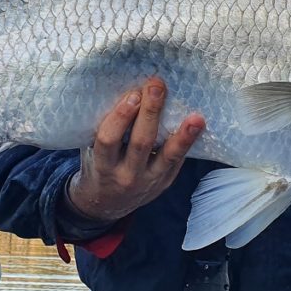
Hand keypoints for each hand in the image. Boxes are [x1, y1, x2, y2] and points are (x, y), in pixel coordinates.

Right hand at [67, 77, 204, 223]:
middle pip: (141, 143)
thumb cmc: (99, 165)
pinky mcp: (165, 182)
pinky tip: (198, 126)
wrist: (106, 204)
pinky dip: (188, 143)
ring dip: (183, 136)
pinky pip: (179, 162)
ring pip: (168, 157)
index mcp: (103, 165)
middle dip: (150, 113)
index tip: (132, 95)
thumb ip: (106, 128)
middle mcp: (126, 175)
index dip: (120, 117)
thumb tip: (125, 87)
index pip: (109, 140)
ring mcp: (149, 181)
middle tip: (157, 86)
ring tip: (196, 117)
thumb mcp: (93, 150)